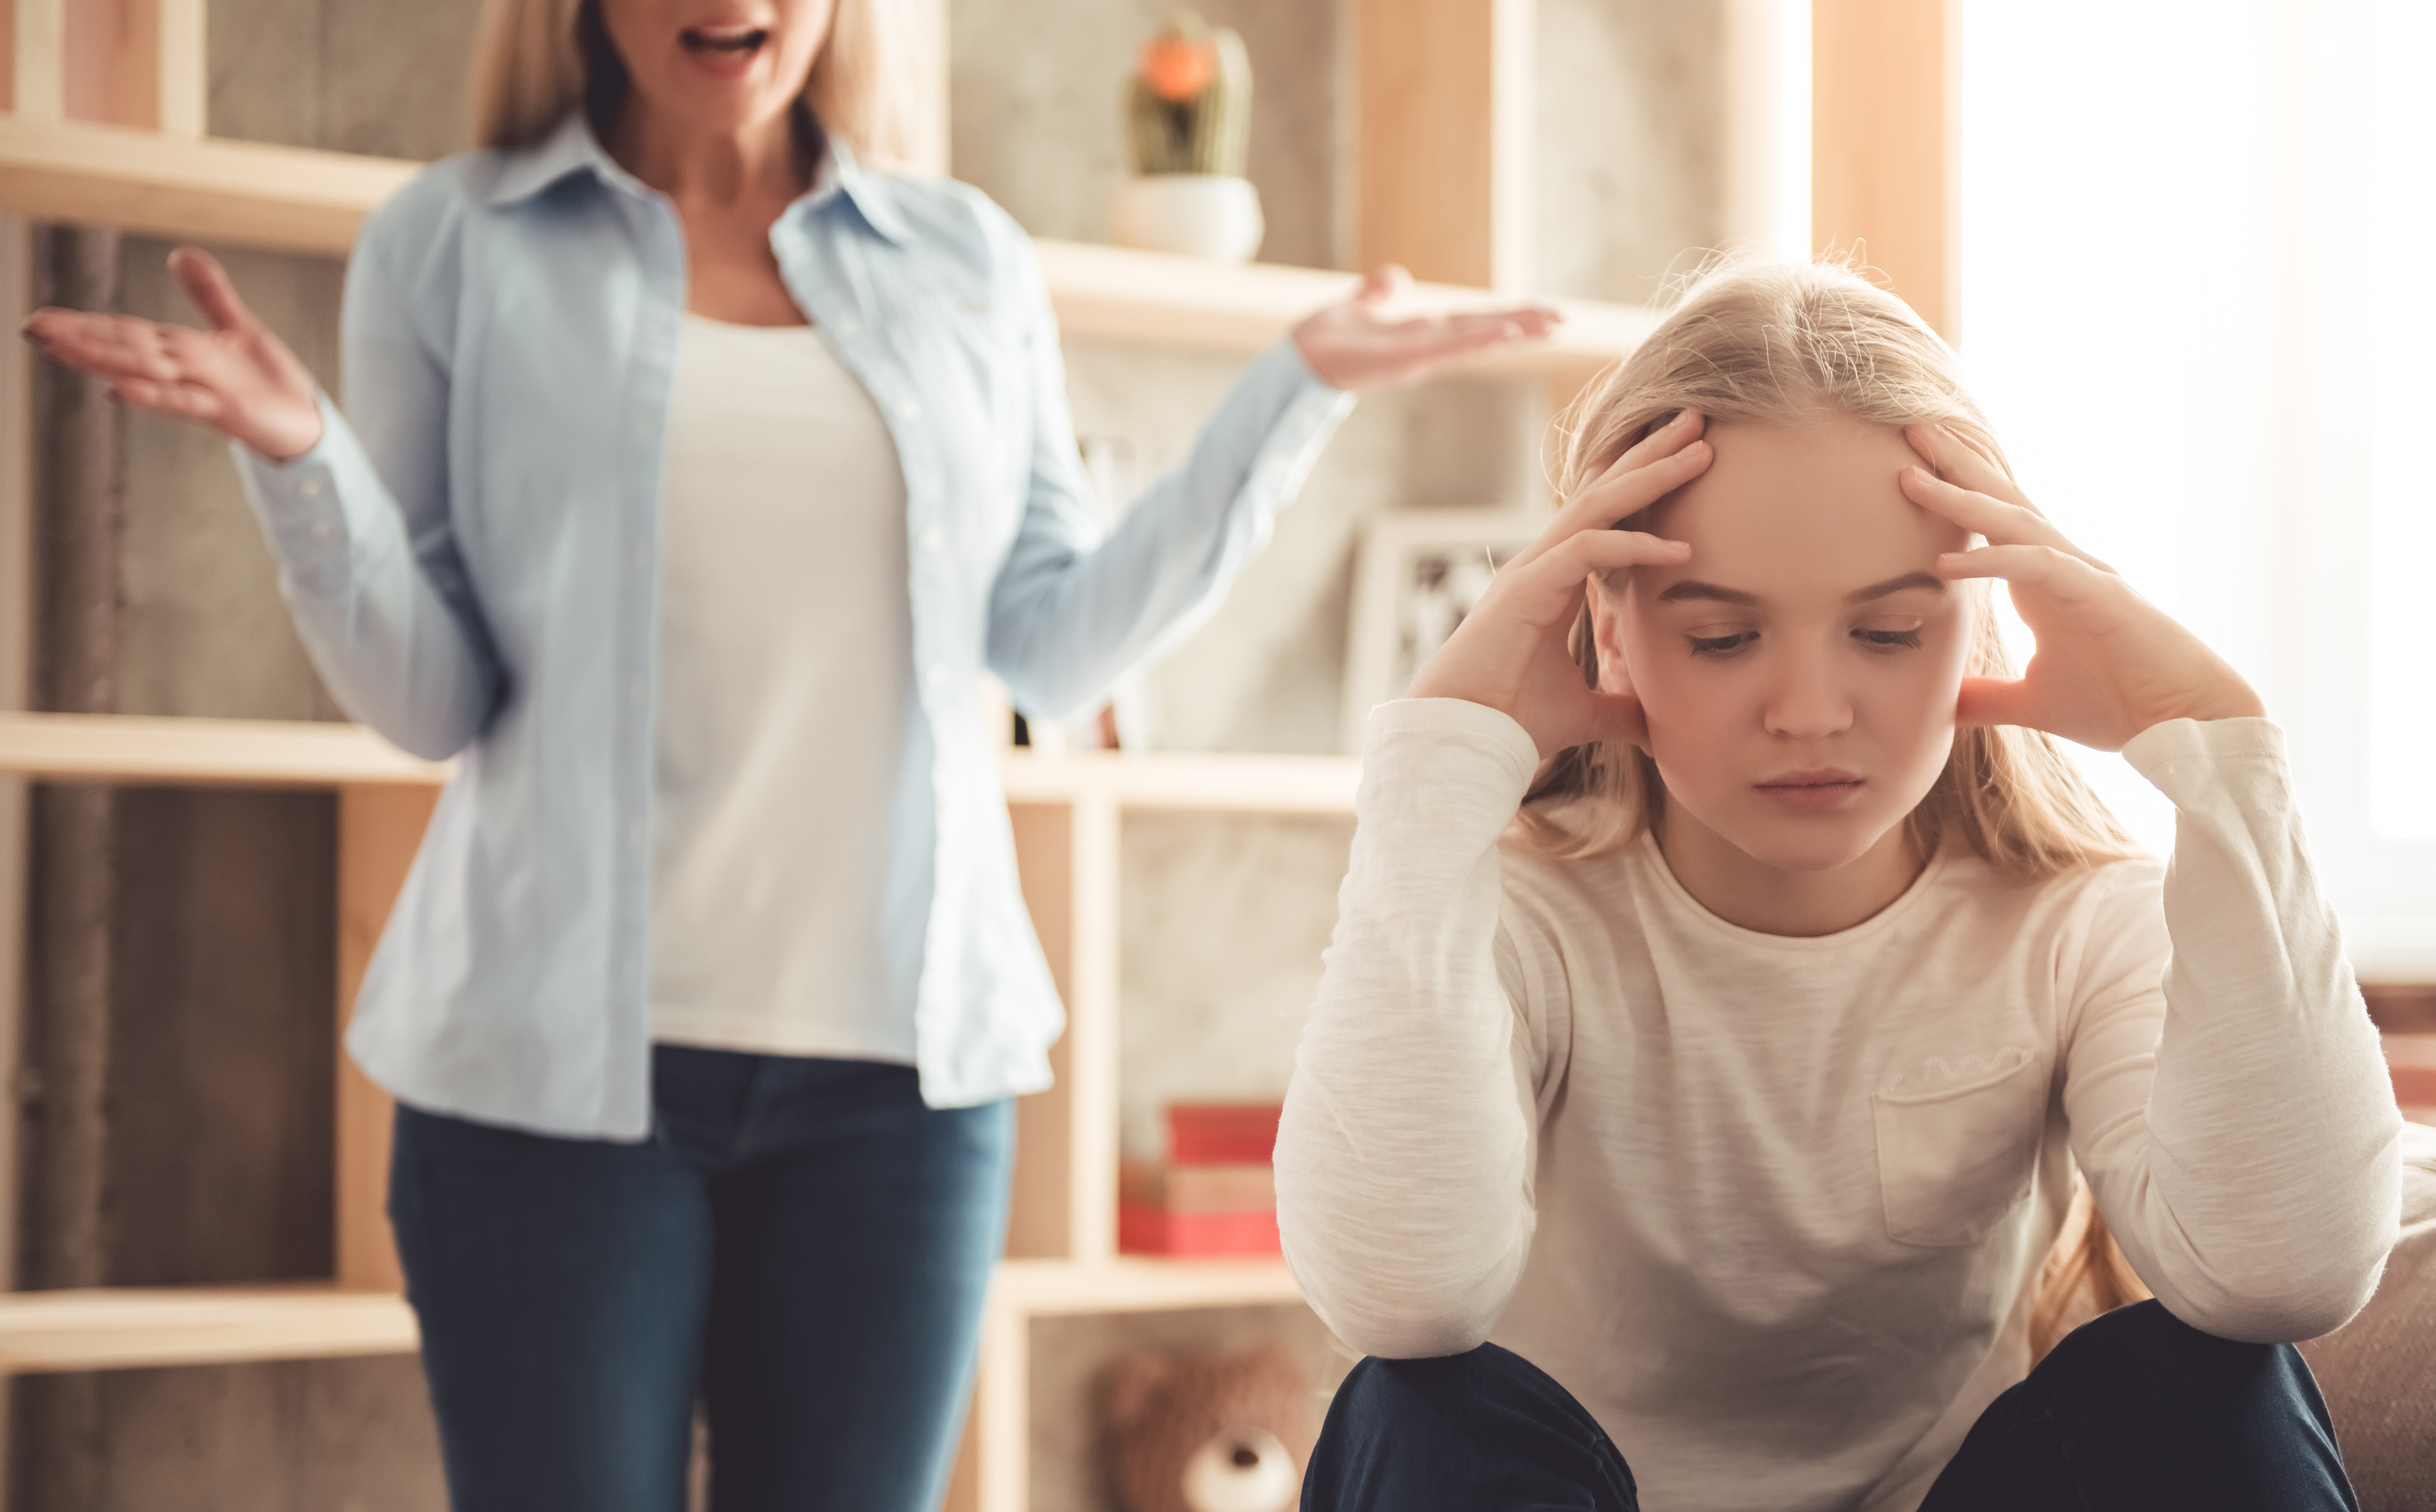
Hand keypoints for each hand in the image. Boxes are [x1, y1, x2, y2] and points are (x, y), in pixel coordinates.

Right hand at [20, 246, 323, 461]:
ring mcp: (199, 390)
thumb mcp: (239, 326)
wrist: (308, 422)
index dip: (84, 323)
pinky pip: (181, 402)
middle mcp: (182, 369)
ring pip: (143, 371)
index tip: (41, 318)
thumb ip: (209, 293)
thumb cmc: (270, 382)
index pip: (124, 330)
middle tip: (32, 329)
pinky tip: (118, 391)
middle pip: (124, 347)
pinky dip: (152, 395)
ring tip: (60, 349)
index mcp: (180, 349)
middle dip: (78, 338)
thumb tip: (181, 253)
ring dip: (102, 360)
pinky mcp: (222, 411)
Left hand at [1291, 264, 1562, 391]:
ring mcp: (1417, 356)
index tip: (1537, 313)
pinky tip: (1506, 335)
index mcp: (1418, 335)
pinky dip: (1478, 340)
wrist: (1293, 362)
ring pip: (1474, 340)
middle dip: (1521, 326)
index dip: (1503, 318)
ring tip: (1549, 325)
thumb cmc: (1320, 341)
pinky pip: (1448, 348)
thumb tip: (1397, 277)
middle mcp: (1424, 347)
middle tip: (1561, 321)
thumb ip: (1376, 294)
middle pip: (1482, 331)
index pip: (1470, 323)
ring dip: (1511, 333)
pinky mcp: (1404, 361)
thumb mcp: (1353, 308)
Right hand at [1407, 410, 1709, 755]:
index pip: (1604, 517)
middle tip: (1697, 422)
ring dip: (1648, 475)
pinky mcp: (1528, 590)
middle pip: (1602, 493)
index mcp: (1552, 581)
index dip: (1642, 485)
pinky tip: (1678, 550)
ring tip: (1698, 449)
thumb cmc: (1513, 721)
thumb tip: (1657, 724)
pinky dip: (1633, 546)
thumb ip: (1620, 708)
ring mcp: (1532, 571)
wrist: (1466, 739)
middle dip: (1650, 455)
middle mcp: (1542, 564)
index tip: (1687, 459)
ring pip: (1596, 506)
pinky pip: (1587, 550)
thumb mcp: (1586, 713)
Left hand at [1901, 423, 2262, 750]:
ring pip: (2016, 522)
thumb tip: (1945, 704)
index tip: (1912, 468)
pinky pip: (2037, 567)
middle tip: (1913, 430)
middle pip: (2004, 503)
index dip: (1958, 493)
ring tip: (1912, 478)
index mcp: (2046, 583)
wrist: (2186, 724)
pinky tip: (1946, 561)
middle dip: (1959, 466)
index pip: (1996, 525)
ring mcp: (2083, 576)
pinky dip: (1992, 560)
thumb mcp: (2034, 703)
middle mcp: (2063, 567)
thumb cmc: (2121, 706)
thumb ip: (1989, 697)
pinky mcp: (2099, 597)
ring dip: (1964, 498)